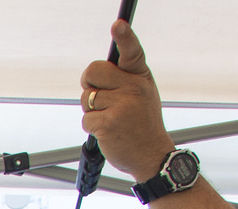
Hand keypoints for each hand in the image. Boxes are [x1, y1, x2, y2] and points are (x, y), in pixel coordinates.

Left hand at [80, 21, 174, 181]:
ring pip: (86, 98)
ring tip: (111, 119)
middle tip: (99, 96)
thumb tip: (93, 73)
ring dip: (91, 111)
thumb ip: (122, 80)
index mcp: (141, 76)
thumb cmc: (142, 123)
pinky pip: (86, 119)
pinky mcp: (109, 123)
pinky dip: (92, 127)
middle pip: (93, 71)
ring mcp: (122, 105)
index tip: (118, 25)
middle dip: (89, 83)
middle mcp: (133, 88)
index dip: (124, 37)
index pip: (132, 52)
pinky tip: (108, 131)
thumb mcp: (141, 94)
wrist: (152, 154)